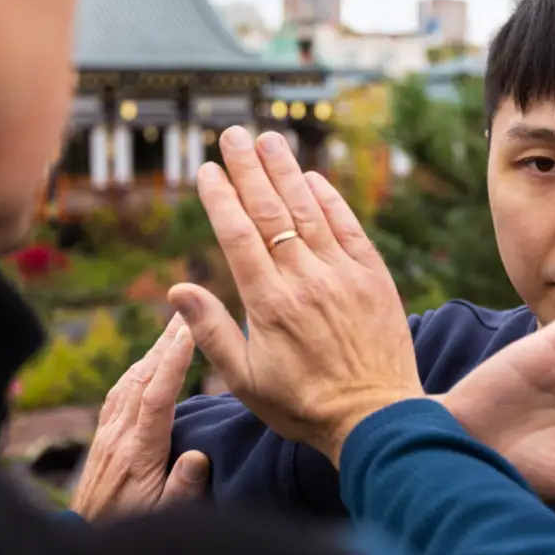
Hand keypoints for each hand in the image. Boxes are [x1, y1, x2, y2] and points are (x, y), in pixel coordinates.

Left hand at [69, 314, 210, 519]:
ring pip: (129, 381)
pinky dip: (136, 370)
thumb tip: (199, 456)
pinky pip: (117, 394)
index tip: (189, 331)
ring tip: (173, 328)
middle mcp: (120, 436)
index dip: (173, 362)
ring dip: (152, 352)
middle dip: (165, 342)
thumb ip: (183, 487)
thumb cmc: (132, 527)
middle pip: (143, 378)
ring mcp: (108, 434)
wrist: (84, 540)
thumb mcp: (165, 516)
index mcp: (140, 452)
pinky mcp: (103, 438)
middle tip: (186, 311)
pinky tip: (145, 363)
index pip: (158, 397)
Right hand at [166, 127, 421, 465]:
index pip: (238, 235)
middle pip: (271, 212)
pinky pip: (349, 228)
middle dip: (249, 169)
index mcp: (268, 304)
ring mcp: (343, 275)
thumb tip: (178, 289)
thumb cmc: (303, 406)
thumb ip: (210, 331)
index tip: (208, 169)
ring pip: (310, 211)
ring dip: (287, 172)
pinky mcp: (374, 278)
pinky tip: (315, 178)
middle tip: (234, 135)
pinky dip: (332, 200)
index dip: (221, 197)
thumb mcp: (246, 379)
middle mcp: (305, 280)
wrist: (377, 419)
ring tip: (270, 140)